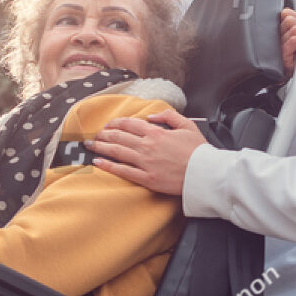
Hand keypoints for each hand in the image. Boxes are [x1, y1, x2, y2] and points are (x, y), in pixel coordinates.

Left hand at [89, 108, 205, 195]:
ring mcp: (146, 163)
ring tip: (90, 145)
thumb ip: (168, 116)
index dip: (116, 124)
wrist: (205, 173)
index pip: (129, 124)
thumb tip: (151, 117)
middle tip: (94, 136)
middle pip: (119, 137)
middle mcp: (148, 146)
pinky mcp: (147, 178)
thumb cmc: (198, 151)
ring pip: (118, 152)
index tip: (108, 125)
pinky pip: (123, 171)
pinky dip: (109, 166)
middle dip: (104, 135)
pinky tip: (98, 162)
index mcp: (156, 132)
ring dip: (101, 147)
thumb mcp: (187, 125)